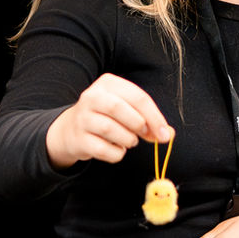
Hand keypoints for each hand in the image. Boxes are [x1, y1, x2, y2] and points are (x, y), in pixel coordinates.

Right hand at [46, 73, 171, 169]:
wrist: (71, 130)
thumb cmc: (106, 118)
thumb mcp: (127, 110)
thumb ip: (148, 120)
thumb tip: (167, 134)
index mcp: (108, 83)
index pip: (137, 96)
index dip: (155, 117)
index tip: (164, 134)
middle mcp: (92, 97)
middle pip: (119, 108)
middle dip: (138, 125)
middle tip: (144, 135)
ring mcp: (82, 118)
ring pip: (111, 129)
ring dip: (128, 140)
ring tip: (129, 141)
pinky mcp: (79, 139)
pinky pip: (104, 150)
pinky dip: (117, 153)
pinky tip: (116, 149)